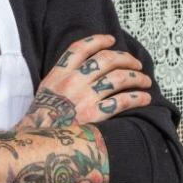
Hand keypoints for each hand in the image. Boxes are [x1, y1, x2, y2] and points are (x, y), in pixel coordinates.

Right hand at [22, 34, 152, 128]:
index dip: (98, 40)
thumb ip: (61, 79)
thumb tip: (82, 72)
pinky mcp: (93, 115)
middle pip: (106, 59)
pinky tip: (145, 98)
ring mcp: (84, 97)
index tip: (111, 40)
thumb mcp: (45, 92)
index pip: (80, 48)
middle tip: (136, 64)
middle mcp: (73, 81)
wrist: (37, 142)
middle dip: (126, 58)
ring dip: (136, 77)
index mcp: (59, 74)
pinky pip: (122, 101)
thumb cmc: (40, 121)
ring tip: (145, 81)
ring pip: (118, 78)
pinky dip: (137, 98)